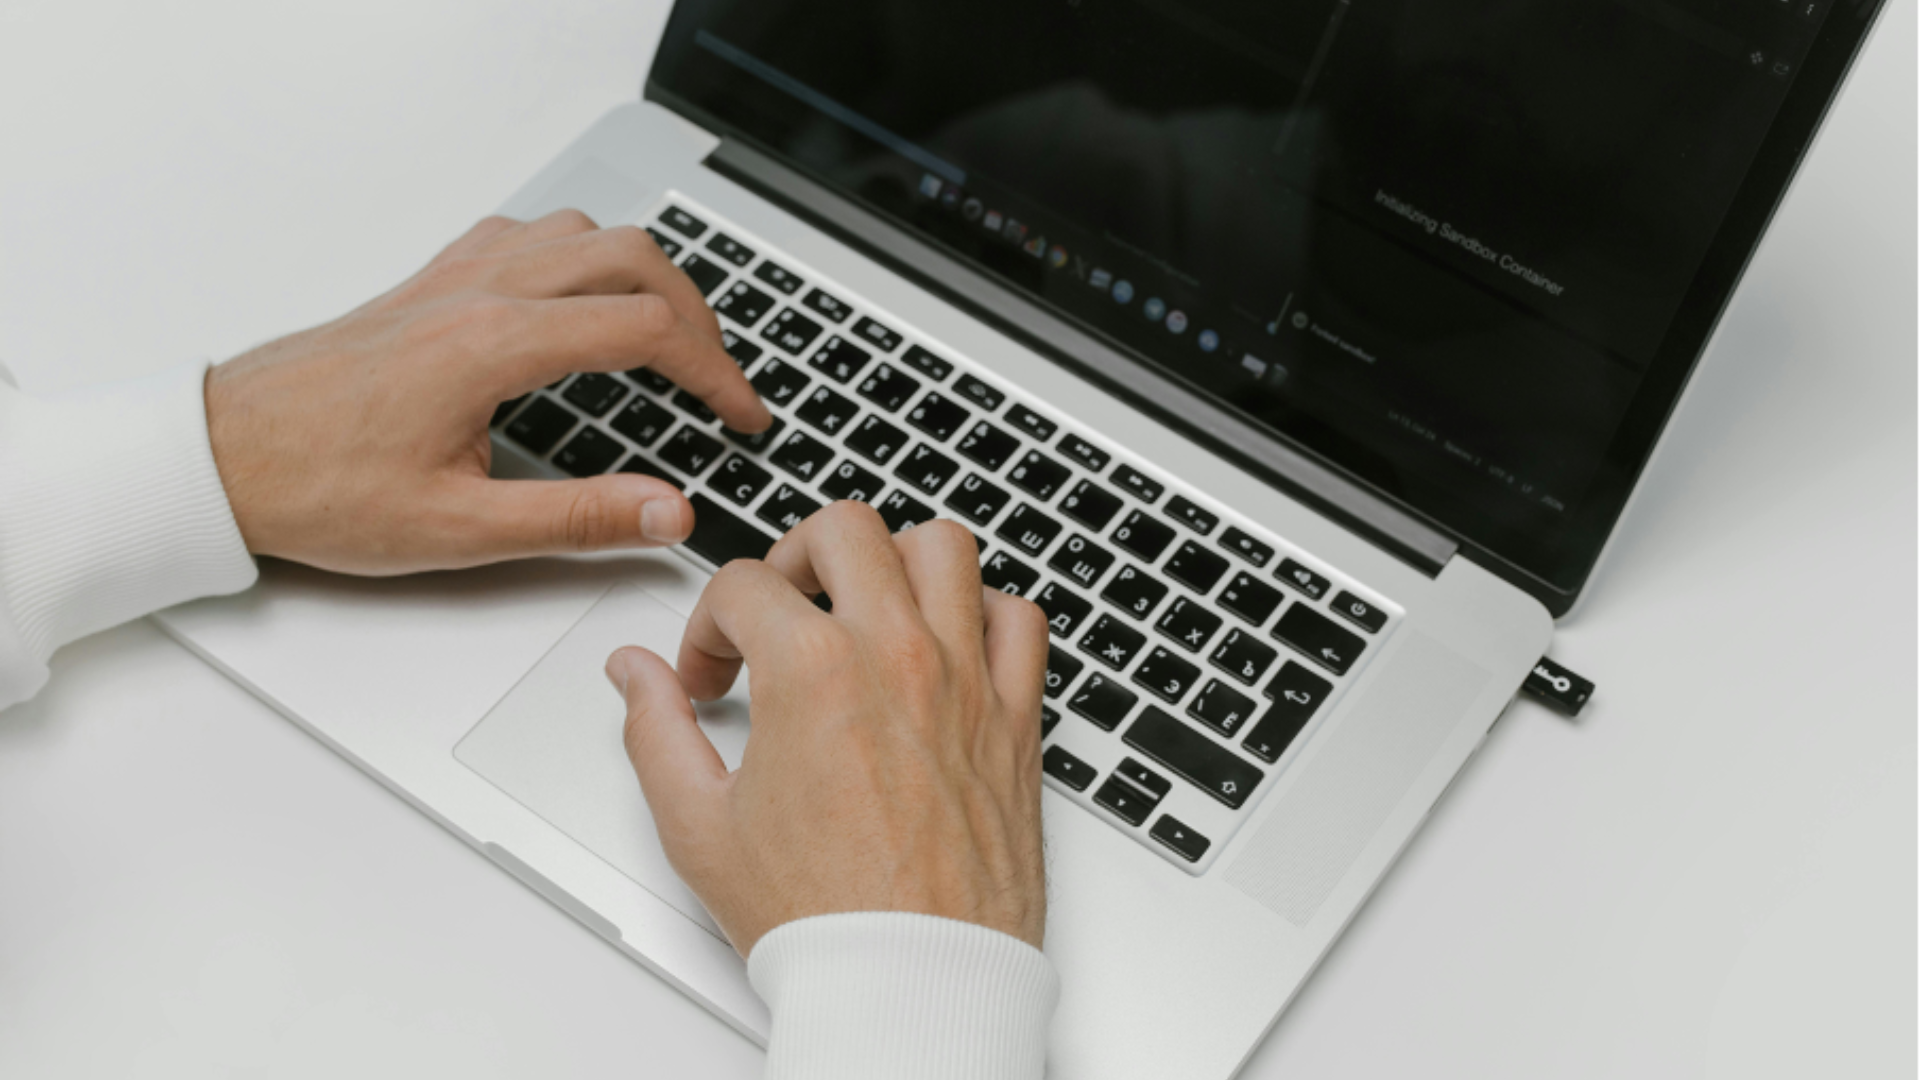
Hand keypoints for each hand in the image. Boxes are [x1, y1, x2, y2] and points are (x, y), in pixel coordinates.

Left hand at [205, 211, 769, 574]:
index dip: (715, 372)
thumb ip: (577, 518)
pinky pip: (529, 235)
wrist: (222, 455)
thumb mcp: (459, 529)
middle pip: (632, 258)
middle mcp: (480, 292)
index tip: (741, 414)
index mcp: (496, 344)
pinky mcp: (430, 282)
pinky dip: (582, 258)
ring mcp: (454, 276)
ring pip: (584, 234)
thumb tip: (668, 513)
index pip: (648, 328)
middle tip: (720, 377)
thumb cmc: (321, 488)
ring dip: (644, 275)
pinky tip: (580, 303)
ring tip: (670, 336)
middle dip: (697, 314)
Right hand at [607, 503, 1050, 955]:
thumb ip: (655, 731)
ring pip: (943, 547)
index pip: (743, 585)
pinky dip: (984, 613)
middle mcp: (896, 657)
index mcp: (812, 673)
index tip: (710, 674)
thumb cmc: (820, 918)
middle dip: (794, 556)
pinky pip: (1019, 619)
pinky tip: (947, 644)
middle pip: (844, 529)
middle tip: (781, 611)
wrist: (911, 979)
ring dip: (894, 560)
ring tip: (863, 604)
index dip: (706, 627)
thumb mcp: (698, 826)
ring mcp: (966, 680)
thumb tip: (634, 674)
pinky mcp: (1016, 716)